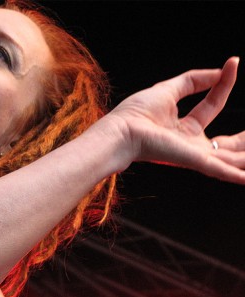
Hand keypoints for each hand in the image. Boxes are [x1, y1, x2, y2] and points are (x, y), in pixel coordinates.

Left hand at [108, 57, 244, 183]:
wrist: (122, 131)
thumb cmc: (136, 114)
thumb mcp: (169, 89)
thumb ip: (194, 80)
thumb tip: (220, 71)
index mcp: (184, 126)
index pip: (212, 104)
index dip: (224, 84)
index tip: (234, 63)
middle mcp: (191, 142)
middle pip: (228, 141)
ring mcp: (194, 153)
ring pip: (231, 157)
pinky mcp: (194, 160)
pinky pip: (220, 169)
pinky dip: (235, 174)